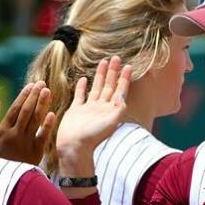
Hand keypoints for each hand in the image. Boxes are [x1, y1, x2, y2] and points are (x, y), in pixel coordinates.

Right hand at [0, 80, 56, 165]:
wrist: (3, 182)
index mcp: (2, 130)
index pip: (15, 109)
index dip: (24, 96)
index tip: (32, 85)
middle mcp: (13, 135)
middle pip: (26, 112)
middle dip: (34, 96)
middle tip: (42, 83)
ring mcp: (25, 144)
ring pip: (35, 121)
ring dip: (42, 105)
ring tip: (48, 92)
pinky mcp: (35, 153)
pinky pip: (42, 137)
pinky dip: (47, 125)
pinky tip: (52, 113)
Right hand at [53, 56, 130, 176]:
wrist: (75, 147)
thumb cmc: (93, 137)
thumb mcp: (111, 122)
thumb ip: (119, 108)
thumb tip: (124, 95)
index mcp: (111, 109)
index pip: (120, 90)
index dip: (125, 78)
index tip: (129, 65)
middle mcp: (101, 107)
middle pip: (109, 85)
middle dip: (113, 72)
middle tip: (116, 57)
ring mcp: (88, 108)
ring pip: (96, 87)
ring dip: (100, 75)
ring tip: (103, 62)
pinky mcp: (76, 111)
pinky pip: (80, 95)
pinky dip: (82, 87)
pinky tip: (83, 78)